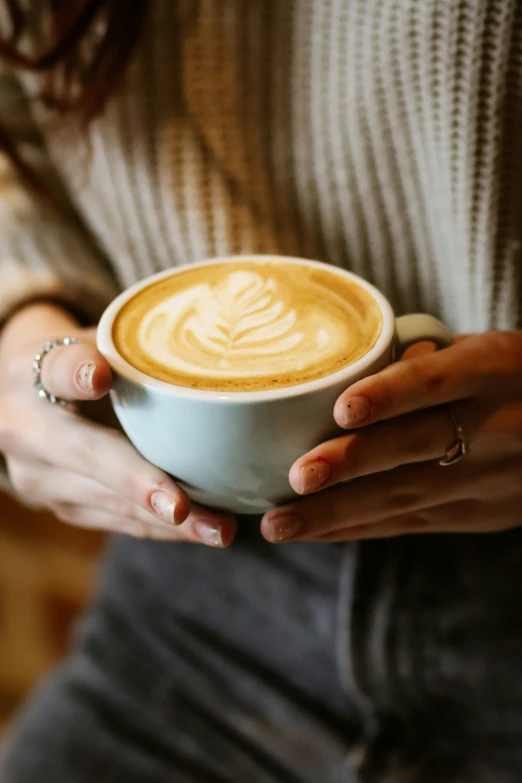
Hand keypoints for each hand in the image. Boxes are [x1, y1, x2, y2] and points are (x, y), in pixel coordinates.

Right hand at [0, 304, 235, 546]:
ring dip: (166, 521)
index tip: (99, 375)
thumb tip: (201, 352)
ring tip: (218, 530)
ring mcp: (42, 479)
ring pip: (109, 502)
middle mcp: (27, 432)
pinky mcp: (65, 508)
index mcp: (33, 374)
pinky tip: (204, 531)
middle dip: (138, 484)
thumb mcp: (93, 338)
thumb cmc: (77, 360)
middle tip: (179, 505)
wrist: (23, 398)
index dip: (77, 373)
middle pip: (87, 457)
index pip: (56, 370)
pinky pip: (118, 522)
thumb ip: (128, 347)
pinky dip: (163, 528)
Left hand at [260, 331, 521, 542]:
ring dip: (337, 514)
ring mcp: (486, 479)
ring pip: (404, 497)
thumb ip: (424, 360)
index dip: (390, 395)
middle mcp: (493, 427)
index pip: (436, 382)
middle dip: (350, 467)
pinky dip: (359, 528)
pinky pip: (411, 523)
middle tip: (295, 479)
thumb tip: (350, 375)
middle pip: (413, 448)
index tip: (341, 408)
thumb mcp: (485, 350)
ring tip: (281, 523)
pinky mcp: (477, 515)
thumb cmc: (514, 376)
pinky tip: (316, 532)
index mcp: (492, 370)